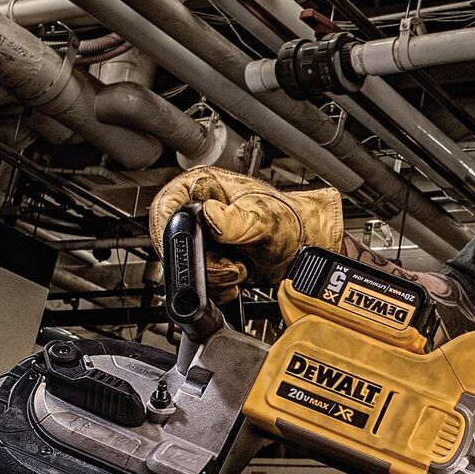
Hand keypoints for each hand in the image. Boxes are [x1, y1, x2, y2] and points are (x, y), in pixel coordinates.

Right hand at [147, 168, 343, 297]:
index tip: (195, 253)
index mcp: (204, 186)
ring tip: (241, 270)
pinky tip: (236, 281)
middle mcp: (197, 209)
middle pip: (175, 243)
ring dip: (213, 277)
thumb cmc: (292, 221)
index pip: (167, 207)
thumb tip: (210, 217)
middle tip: (232, 267)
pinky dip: (215, 287)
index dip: (176, 233)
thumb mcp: (265, 219)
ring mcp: (202, 236)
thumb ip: (237, 221)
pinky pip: (197, 280)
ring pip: (186, 265)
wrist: (307, 248)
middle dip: (203, 263)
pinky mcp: (208, 259)